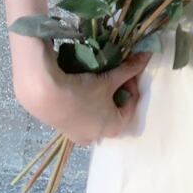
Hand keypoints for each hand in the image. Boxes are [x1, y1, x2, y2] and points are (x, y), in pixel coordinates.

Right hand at [12, 41, 152, 145]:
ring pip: (97, 116)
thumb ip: (130, 68)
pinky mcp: (63, 130)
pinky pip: (80, 118)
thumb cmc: (83, 90)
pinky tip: (79, 90)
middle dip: (115, 94)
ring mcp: (78, 135)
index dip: (131, 84)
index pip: (131, 103)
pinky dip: (84, 106)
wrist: (44, 95)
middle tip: (112, 76)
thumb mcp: (109, 79)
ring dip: (100, 100)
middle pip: (115, 112)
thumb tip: (147, 55)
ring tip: (96, 82)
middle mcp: (98, 136)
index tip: (125, 70)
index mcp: (114, 127)